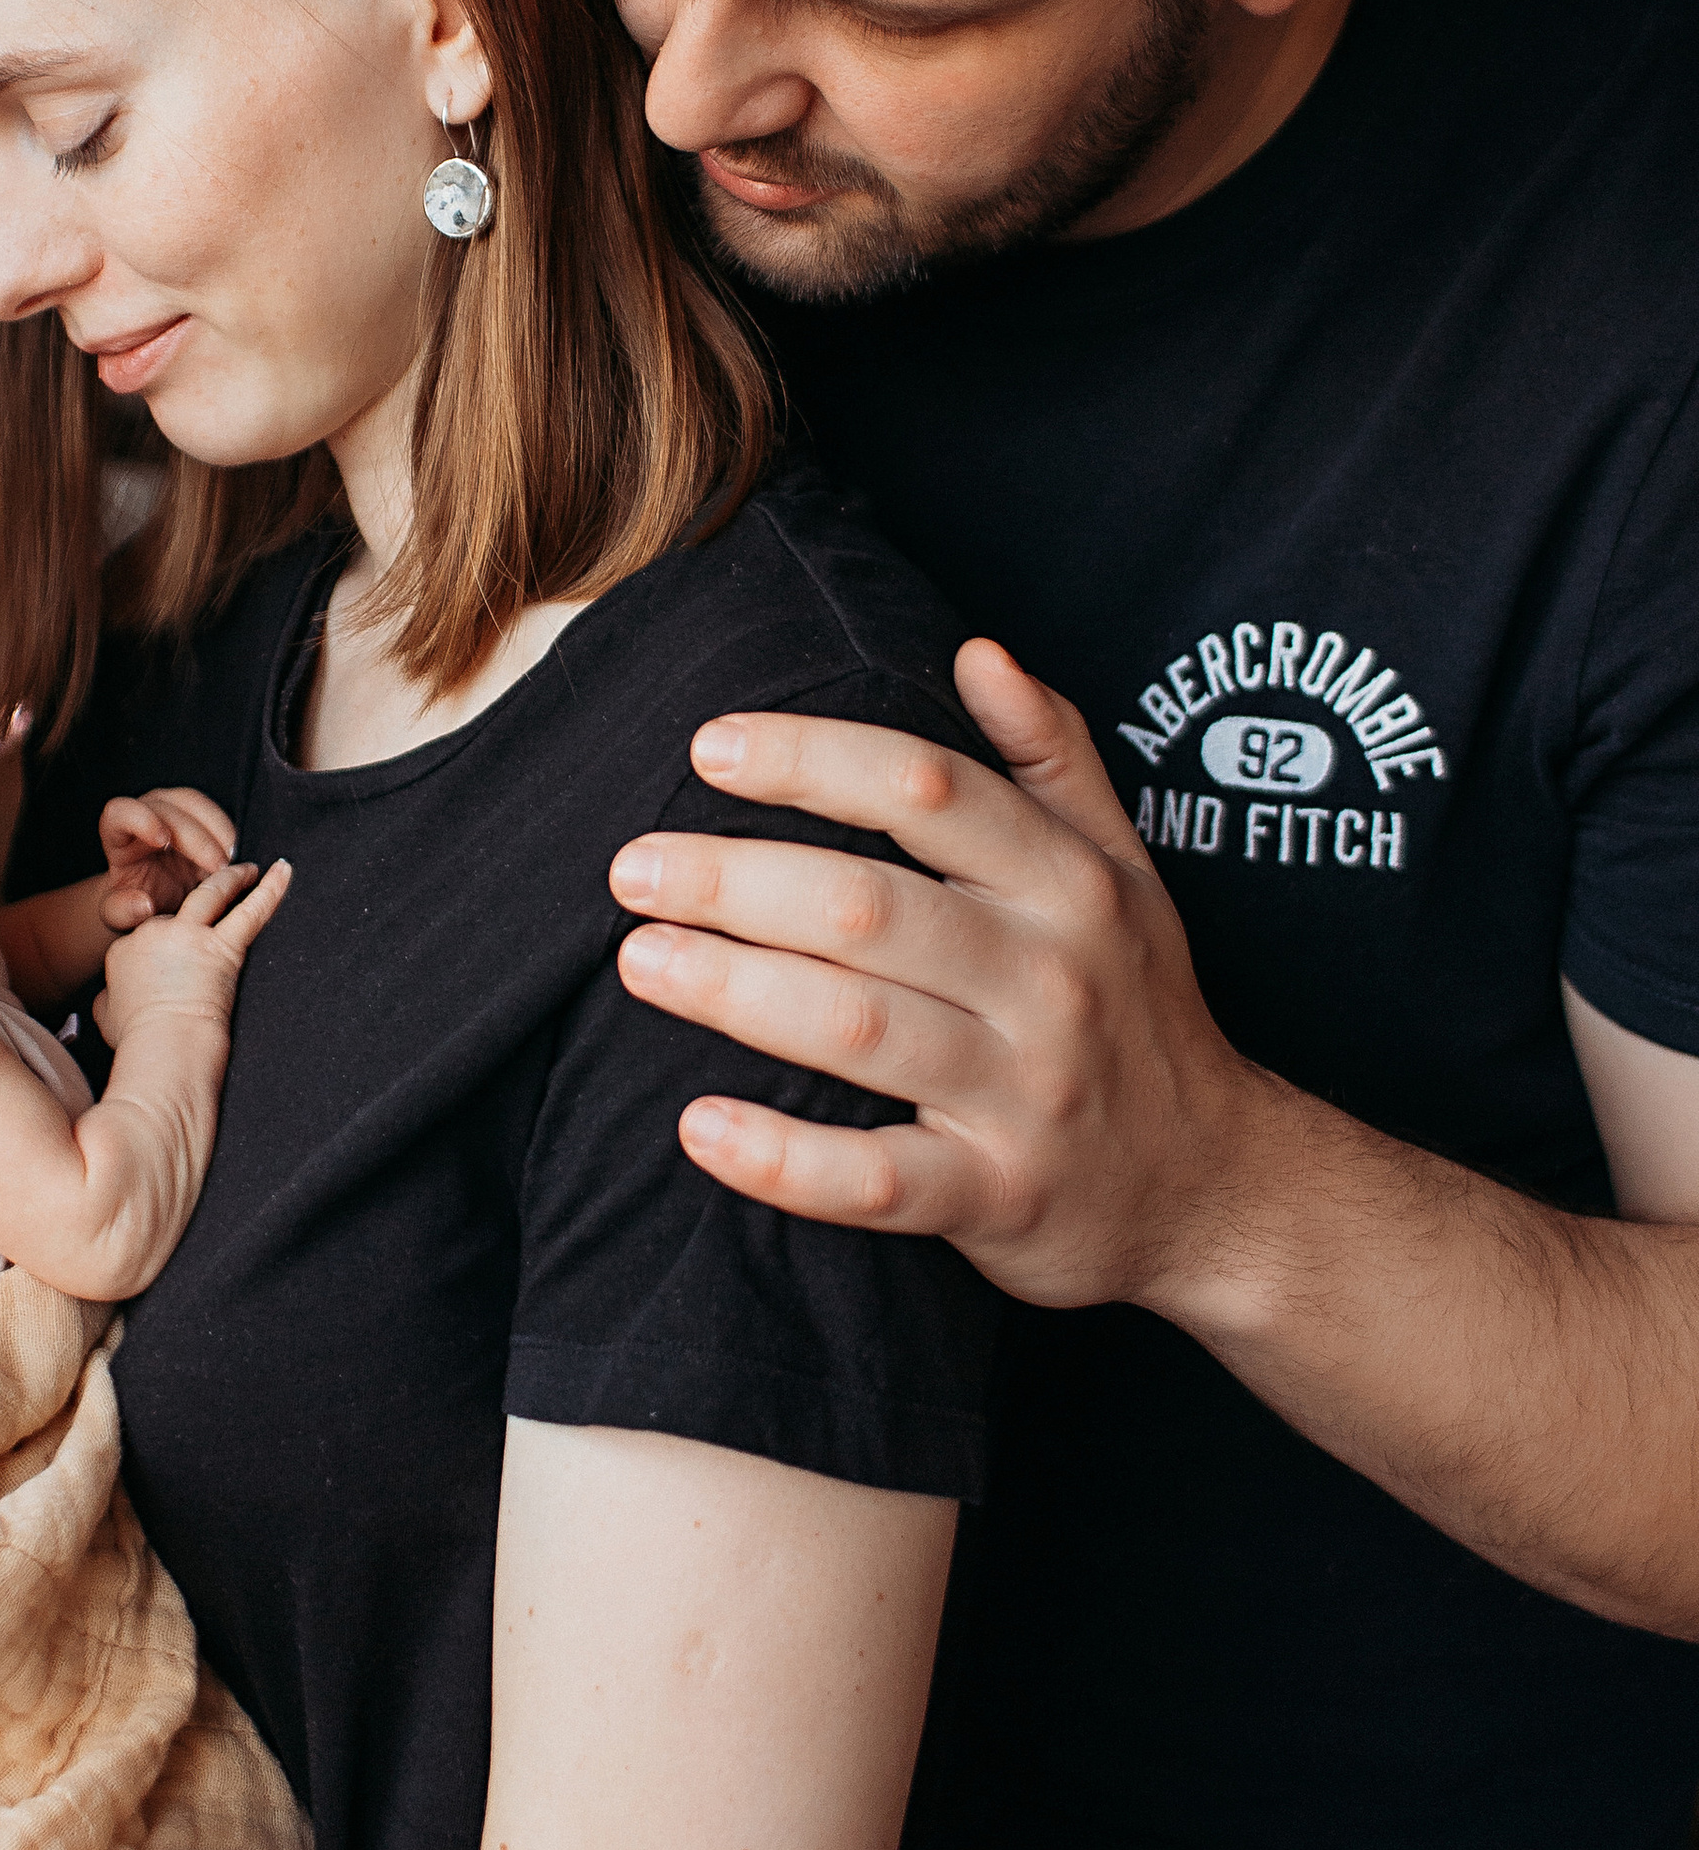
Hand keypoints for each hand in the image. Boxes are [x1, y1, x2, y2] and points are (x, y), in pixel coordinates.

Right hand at [91, 856, 289, 1051]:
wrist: (165, 1046)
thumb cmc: (139, 1040)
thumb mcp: (105, 1017)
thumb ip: (108, 1000)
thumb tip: (110, 999)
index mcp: (126, 948)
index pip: (149, 933)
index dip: (163, 944)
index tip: (173, 958)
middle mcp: (156, 932)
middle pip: (179, 910)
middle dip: (197, 906)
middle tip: (217, 897)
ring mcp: (191, 936)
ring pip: (212, 894)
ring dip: (232, 878)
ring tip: (248, 869)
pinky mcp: (223, 947)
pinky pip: (252, 912)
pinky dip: (271, 889)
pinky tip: (284, 870)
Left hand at [96, 787, 237, 931]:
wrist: (153, 899)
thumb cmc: (131, 904)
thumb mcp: (121, 916)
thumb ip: (124, 911)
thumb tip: (144, 904)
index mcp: (116, 836)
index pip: (121, 813)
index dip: (140, 819)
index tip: (163, 840)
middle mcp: (143, 815)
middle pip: (168, 809)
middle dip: (196, 837)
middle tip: (219, 867)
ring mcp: (171, 811)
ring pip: (194, 804)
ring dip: (217, 829)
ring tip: (230, 863)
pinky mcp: (195, 816)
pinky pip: (213, 814)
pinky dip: (226, 834)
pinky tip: (235, 859)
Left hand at [606, 642, 1265, 1315]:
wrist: (1218, 1187)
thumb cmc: (1138, 1005)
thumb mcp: (1125, 870)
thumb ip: (1054, 758)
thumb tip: (979, 651)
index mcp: (1068, 884)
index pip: (926, 791)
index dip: (810, 759)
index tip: (707, 749)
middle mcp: (1051, 978)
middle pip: (870, 908)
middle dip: (737, 881)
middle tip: (630, 869)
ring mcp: (1026, 1093)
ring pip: (860, 1031)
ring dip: (736, 993)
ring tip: (639, 961)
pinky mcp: (1000, 1197)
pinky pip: (880, 1181)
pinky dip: (786, 1160)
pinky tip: (700, 1128)